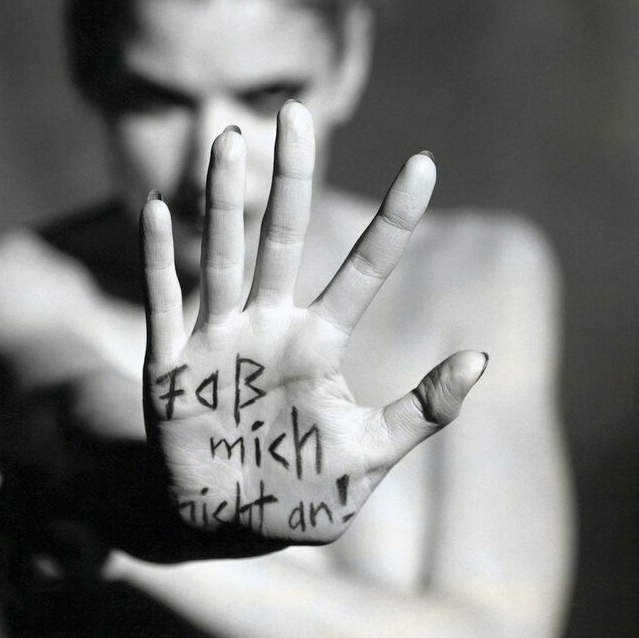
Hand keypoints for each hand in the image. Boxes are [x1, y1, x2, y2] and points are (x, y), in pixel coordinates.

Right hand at [141, 100, 486, 544]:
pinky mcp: (171, 368)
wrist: (228, 525)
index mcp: (318, 344)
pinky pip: (163, 304)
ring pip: (224, 257)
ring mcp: (218, 341)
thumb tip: (480, 358)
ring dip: (225, 201)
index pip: (365, 269)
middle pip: (284, 238)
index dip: (394, 220)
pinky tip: (158, 209)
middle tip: (295, 112)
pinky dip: (161, 261)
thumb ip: (423, 411)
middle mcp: (269, 328)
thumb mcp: (371, 456)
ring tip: (229, 141)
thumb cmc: (301, 493)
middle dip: (290, 178)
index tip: (425, 164)